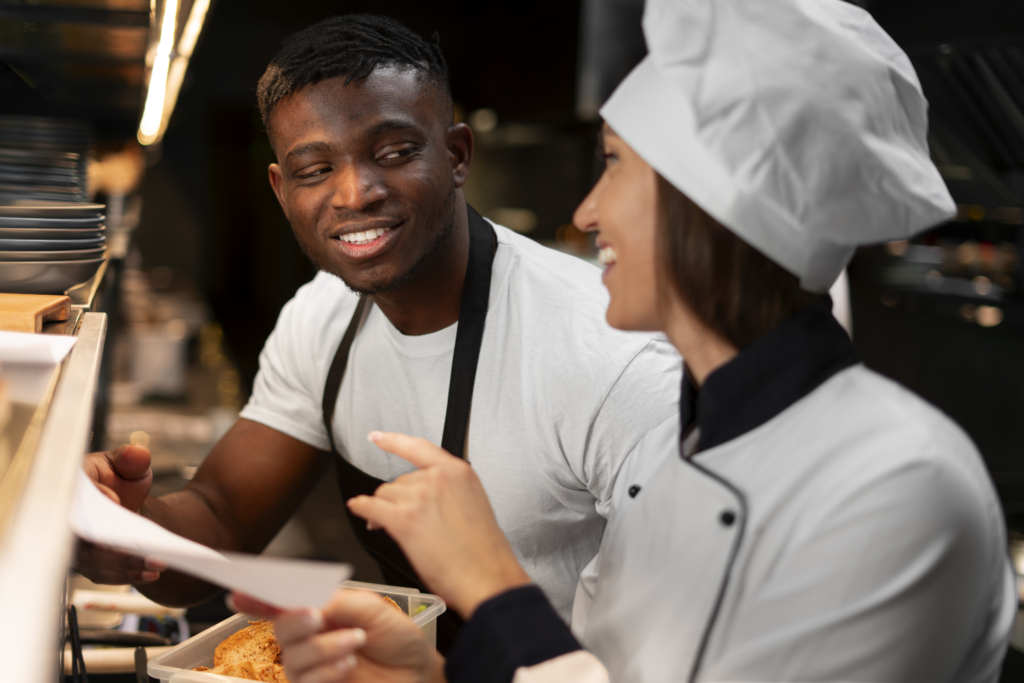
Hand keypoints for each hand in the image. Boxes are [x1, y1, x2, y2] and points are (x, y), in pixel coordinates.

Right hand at [74, 444, 162, 584]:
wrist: (126, 501)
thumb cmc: (122, 479)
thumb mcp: (130, 464)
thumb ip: (133, 458)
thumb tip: (136, 455)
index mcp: (75, 486)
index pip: (74, 492)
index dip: (93, 496)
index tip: (115, 500)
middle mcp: (69, 519)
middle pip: (82, 534)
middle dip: (111, 541)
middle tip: (140, 545)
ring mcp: (76, 544)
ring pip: (94, 559)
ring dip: (126, 564)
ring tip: (157, 562)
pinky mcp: (89, 563)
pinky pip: (104, 574)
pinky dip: (128, 575)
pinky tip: (152, 572)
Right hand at [231, 590, 443, 682]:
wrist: (418, 673)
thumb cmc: (397, 639)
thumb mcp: (371, 609)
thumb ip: (336, 602)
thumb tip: (306, 601)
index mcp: (319, 610)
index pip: (280, 603)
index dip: (256, 598)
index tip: (239, 593)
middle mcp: (310, 638)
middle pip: (281, 629)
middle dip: (296, 621)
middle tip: (318, 617)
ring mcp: (313, 667)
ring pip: (293, 657)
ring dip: (322, 647)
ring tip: (355, 641)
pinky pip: (304, 681)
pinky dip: (325, 670)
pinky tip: (347, 664)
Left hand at [347, 432, 531, 618]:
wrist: (487, 578)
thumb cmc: (484, 552)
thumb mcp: (473, 505)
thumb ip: (449, 491)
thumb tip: (423, 498)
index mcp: (459, 472)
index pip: (420, 447)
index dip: (394, 441)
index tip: (378, 437)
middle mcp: (438, 479)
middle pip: (400, 479)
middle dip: (397, 498)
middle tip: (402, 517)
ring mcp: (420, 497)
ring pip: (385, 495)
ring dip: (383, 509)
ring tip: (388, 526)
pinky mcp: (404, 520)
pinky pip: (371, 507)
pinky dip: (361, 508)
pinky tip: (359, 510)